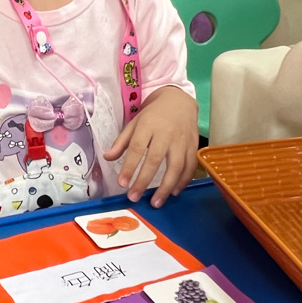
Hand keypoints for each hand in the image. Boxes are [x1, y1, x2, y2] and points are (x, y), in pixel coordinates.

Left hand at [103, 86, 198, 207]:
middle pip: (155, 159)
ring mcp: (182, 140)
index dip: (129, 167)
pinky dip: (183, 181)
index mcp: (148, 126)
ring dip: (166, 186)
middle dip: (144, 181)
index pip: (137, 148)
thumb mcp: (135, 123)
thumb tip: (107, 158)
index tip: (121, 183)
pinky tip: (174, 192)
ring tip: (156, 202)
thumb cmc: (153, 115)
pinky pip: (190, 166)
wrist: (179, 100)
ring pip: (176, 166)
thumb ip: (122, 142)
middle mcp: (166, 133)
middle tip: (134, 197)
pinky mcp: (194, 145)